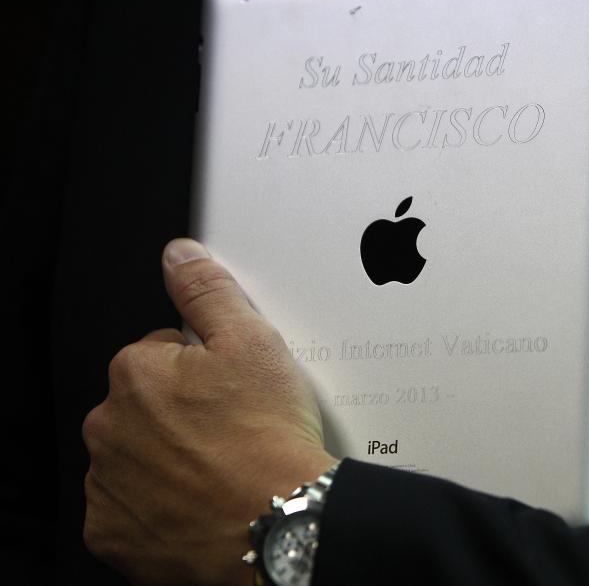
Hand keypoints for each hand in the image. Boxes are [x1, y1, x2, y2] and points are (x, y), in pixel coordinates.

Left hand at [82, 238, 337, 585]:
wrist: (279, 522)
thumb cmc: (267, 438)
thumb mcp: (252, 341)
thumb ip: (208, 292)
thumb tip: (179, 255)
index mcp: (136, 374)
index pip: (161, 355)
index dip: (203, 371)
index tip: (230, 392)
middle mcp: (108, 427)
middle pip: (144, 407)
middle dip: (179, 413)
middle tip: (230, 431)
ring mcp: (108, 484)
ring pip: (136, 456)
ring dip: (167, 459)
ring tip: (220, 469)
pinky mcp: (113, 532)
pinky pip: (130, 509)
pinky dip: (157, 506)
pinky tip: (198, 502)